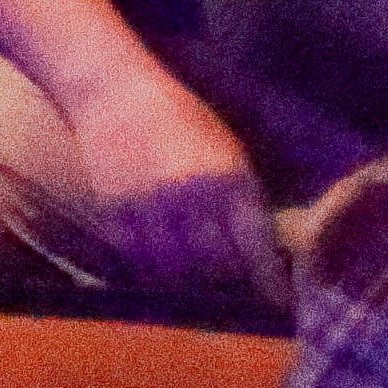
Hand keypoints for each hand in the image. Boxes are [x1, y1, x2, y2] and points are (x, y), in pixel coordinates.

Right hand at [72, 64, 287, 303]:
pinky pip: (136, 255)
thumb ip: (242, 195)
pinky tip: (158, 263)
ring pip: (173, 267)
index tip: (276, 298)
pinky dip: (149, 265)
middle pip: (214, 264)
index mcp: (227, 179)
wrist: (110, 89)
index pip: (254, 246)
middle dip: (227, 281)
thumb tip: (262, 245)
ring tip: (195, 280)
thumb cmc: (178, 116)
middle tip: (234, 290)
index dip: (268, 278)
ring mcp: (149, 203)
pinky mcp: (114, 208)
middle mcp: (190, 196)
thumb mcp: (225, 149)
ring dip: (187, 279)